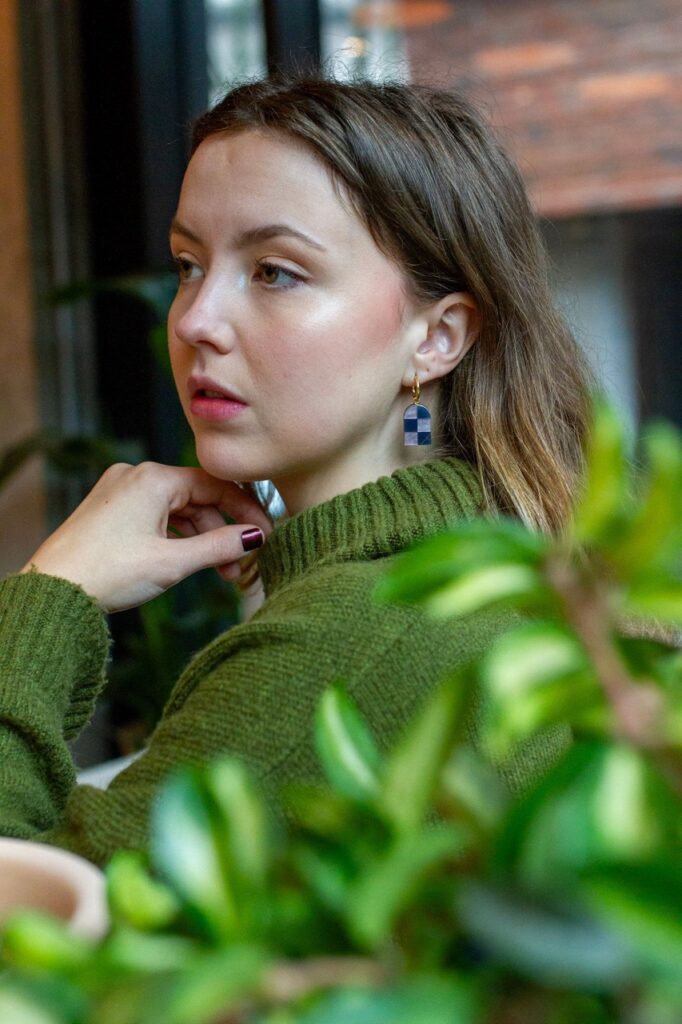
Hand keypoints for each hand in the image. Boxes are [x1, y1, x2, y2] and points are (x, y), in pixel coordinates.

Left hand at [19, 462, 272, 612]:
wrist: (52, 591)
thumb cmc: (108, 572)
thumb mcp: (173, 562)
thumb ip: (220, 547)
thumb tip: (256, 538)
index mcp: (153, 478)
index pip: (216, 485)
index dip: (245, 510)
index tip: (265, 534)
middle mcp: (136, 476)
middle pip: (197, 498)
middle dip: (221, 532)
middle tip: (240, 565)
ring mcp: (121, 492)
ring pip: (177, 510)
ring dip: (200, 539)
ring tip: (218, 572)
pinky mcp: (111, 510)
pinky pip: (156, 516)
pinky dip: (176, 538)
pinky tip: (187, 561)